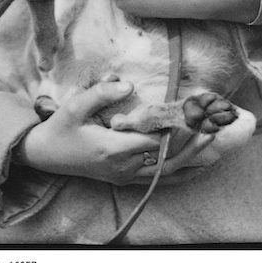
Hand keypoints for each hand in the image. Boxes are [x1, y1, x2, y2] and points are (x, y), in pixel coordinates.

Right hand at [16, 79, 208, 186]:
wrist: (45, 156)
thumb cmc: (61, 128)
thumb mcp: (75, 106)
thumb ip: (101, 93)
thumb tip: (128, 84)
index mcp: (113, 149)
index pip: (155, 139)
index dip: (177, 128)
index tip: (196, 112)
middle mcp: (124, 167)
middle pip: (168, 157)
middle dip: (193, 141)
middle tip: (216, 124)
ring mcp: (125, 176)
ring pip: (167, 171)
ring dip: (192, 157)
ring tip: (215, 140)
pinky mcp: (125, 178)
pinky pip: (159, 179)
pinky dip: (180, 172)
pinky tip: (198, 165)